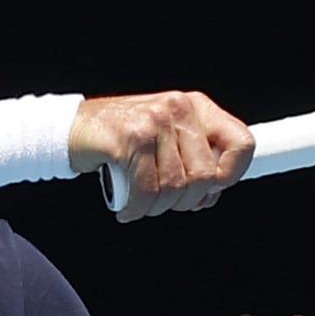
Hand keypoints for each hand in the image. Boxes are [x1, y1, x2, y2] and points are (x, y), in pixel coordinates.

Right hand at [68, 91, 255, 221]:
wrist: (72, 129)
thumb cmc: (121, 139)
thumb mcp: (167, 139)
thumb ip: (193, 158)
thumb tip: (212, 193)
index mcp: (196, 107)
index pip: (242, 143)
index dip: (232, 175)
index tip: (211, 190)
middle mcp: (178, 109)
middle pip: (205, 176)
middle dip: (186, 202)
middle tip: (165, 203)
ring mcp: (154, 122)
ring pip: (176, 187)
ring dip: (157, 208)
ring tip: (142, 204)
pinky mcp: (130, 138)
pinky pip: (146, 191)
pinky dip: (136, 209)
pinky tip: (127, 208)